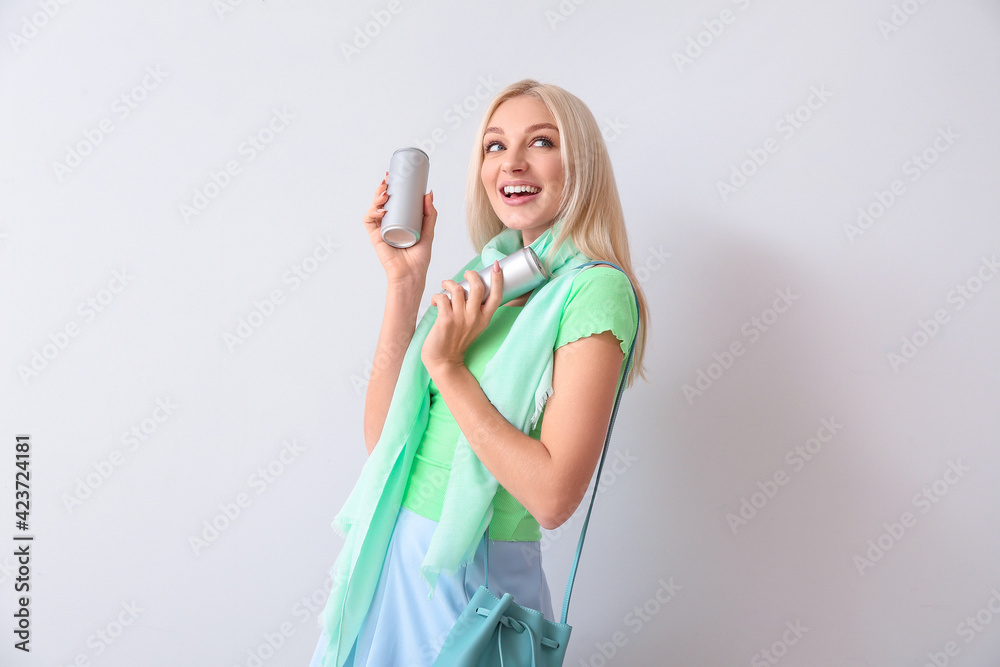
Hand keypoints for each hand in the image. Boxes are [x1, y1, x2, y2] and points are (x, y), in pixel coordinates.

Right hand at [362, 172, 436, 287]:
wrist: (411, 275)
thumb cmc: (419, 258)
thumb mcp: (428, 231)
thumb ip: (429, 214)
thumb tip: (428, 193)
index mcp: (400, 221)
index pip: (393, 201)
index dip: (390, 187)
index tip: (393, 176)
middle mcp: (388, 224)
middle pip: (381, 202)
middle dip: (382, 188)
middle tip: (388, 180)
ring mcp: (381, 230)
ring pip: (373, 208)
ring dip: (376, 198)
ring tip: (386, 194)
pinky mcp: (375, 237)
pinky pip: (369, 221)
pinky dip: (372, 213)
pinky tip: (382, 211)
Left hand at [421, 262, 503, 375]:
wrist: (444, 361)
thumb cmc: (457, 341)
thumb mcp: (474, 326)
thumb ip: (476, 309)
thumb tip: (470, 287)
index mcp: (484, 318)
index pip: (496, 295)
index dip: (498, 278)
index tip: (497, 266)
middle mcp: (475, 317)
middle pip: (478, 286)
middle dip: (471, 274)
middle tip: (466, 274)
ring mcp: (460, 319)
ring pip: (457, 289)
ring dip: (449, 283)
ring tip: (445, 285)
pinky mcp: (445, 320)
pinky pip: (442, 297)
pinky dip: (437, 296)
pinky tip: (435, 301)